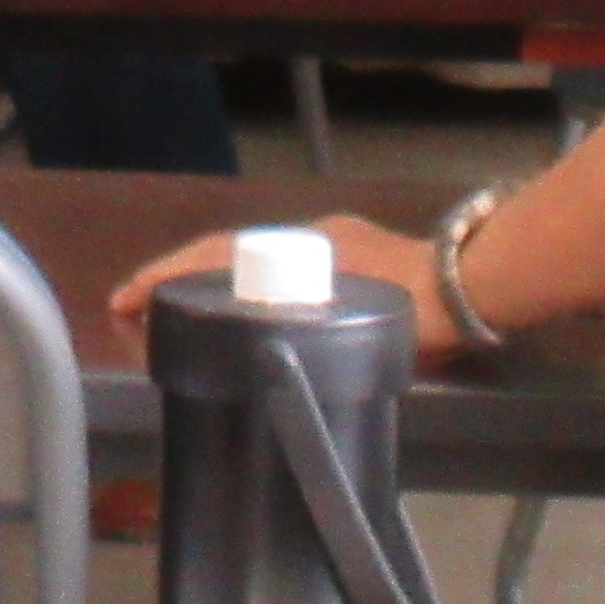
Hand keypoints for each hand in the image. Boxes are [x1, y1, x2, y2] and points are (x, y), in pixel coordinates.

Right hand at [105, 212, 456, 363]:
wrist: (478, 285)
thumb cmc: (422, 310)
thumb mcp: (357, 324)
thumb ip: (312, 335)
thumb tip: (260, 366)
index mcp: (303, 247)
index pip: (218, 254)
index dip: (168, 276)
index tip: (127, 298)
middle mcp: (313, 237)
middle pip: (228, 251)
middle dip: (178, 276)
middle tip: (134, 306)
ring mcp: (337, 243)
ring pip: (257, 257)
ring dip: (212, 278)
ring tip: (176, 310)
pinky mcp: (358, 254)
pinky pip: (289, 266)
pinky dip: (252, 282)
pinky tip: (245, 308)